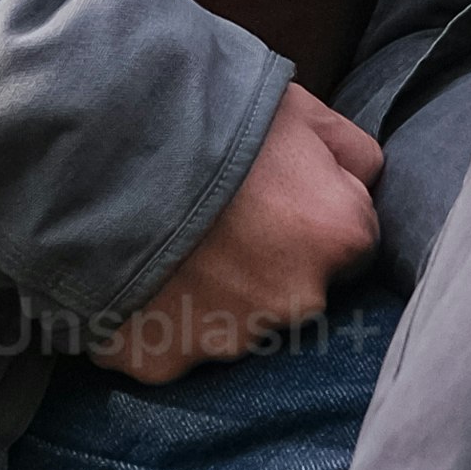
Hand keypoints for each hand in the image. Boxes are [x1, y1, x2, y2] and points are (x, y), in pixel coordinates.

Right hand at [100, 89, 383, 384]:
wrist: (105, 142)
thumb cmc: (212, 113)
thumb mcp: (302, 108)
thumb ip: (352, 154)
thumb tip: (365, 183)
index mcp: (340, 237)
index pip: (350, 244)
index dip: (310, 218)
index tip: (274, 199)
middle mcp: (297, 301)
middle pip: (292, 291)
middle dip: (264, 263)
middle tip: (219, 220)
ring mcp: (228, 339)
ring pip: (229, 324)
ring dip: (210, 295)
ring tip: (172, 241)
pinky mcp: (164, 361)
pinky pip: (165, 346)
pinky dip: (154, 320)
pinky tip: (136, 274)